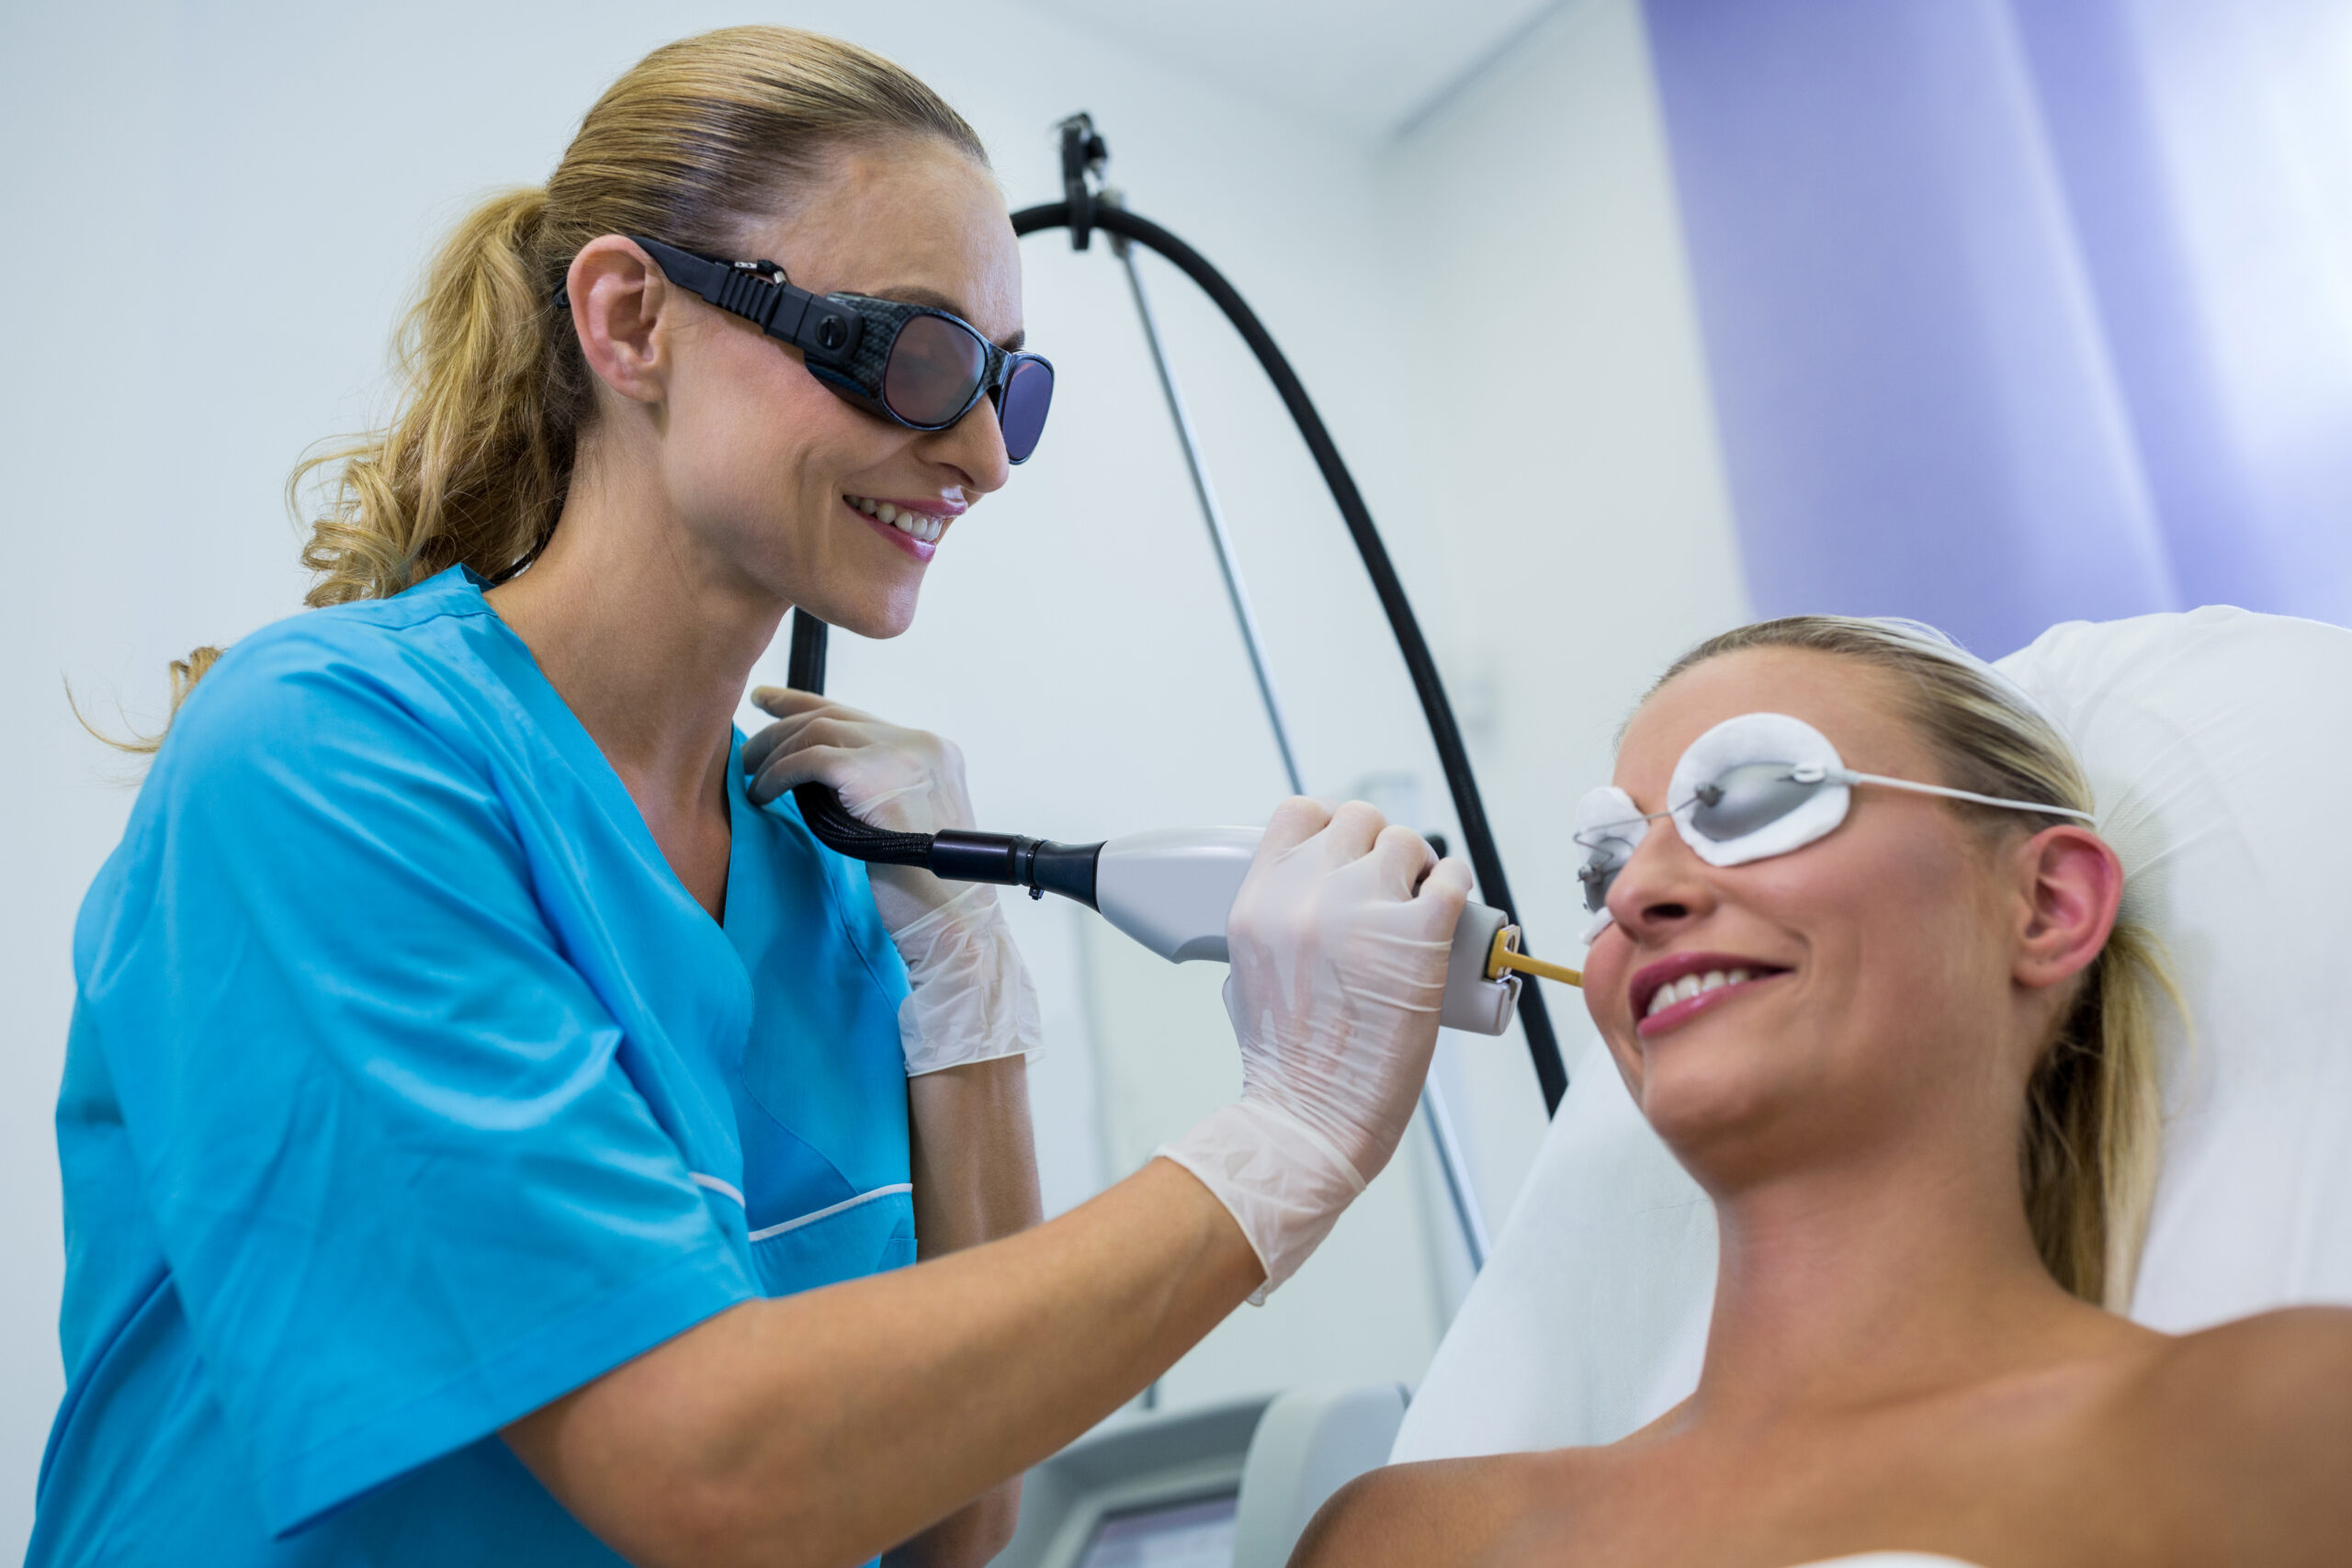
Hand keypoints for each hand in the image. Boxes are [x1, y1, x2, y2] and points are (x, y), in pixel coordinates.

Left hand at [744, 686, 1038, 1076]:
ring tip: (749, 778)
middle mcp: (922, 744)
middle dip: (781, 719)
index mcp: (934, 752)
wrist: (954, 924)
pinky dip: (777, 775)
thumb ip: (875, 791)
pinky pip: (807, 759)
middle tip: (745, 740)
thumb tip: (813, 778)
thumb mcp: (906, 824)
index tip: (770, 703)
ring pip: (816, 730)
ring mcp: (902, 754)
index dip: (807, 705)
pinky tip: (760, 795)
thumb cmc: (927, 893)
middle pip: (835, 715)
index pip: (859, 717)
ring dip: (773, 752)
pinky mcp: (874, 775)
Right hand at [1159, 798, 1471, 1298]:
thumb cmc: (1284, 1063)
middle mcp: (1306, 894)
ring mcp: (1362, 911)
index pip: (1298, 813)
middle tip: (1392, 880)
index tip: (1348, 847)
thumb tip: (1308, 897)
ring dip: (1420, 865)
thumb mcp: (1246, 971)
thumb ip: (1273, 921)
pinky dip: (1456, 883)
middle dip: (1378, 845)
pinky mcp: (1417, 937)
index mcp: (1258, 900)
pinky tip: (1451, 903)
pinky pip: (1451, 877)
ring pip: (1407, 842)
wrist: (1310, 1117)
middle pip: (1358, 819)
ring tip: (1422, 897)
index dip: (1330, 823)